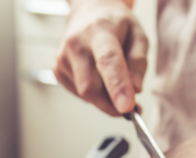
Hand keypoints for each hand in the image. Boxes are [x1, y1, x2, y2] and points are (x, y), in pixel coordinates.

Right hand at [53, 0, 147, 115]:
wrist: (88, 12)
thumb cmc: (115, 24)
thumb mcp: (138, 34)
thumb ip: (139, 62)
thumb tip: (135, 90)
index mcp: (99, 31)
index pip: (107, 60)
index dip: (117, 86)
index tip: (127, 107)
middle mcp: (76, 43)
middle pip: (91, 87)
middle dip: (111, 104)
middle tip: (129, 106)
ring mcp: (62, 57)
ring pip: (85, 94)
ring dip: (103, 96)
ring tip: (111, 77)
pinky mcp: (56, 69)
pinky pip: (78, 93)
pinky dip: (92, 92)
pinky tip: (96, 74)